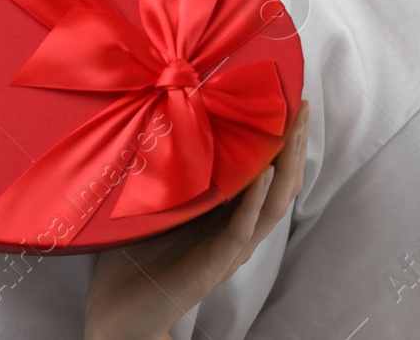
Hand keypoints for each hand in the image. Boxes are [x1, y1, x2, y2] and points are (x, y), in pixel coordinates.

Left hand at [84, 101, 309, 339]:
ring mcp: (230, 251)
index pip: (269, 175)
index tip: (290, 102)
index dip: (283, 141)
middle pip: (281, 186)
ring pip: (272, 205)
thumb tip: (173, 125)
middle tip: (302, 106)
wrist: (117, 317)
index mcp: (228, 219)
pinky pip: (242, 229)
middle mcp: (238, 234)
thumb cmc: (134, 261)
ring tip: (292, 131)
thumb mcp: (162, 208)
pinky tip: (264, 172)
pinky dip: (255, 199)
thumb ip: (178, 176)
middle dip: (295, 145)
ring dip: (286, 166)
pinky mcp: (215, 265)